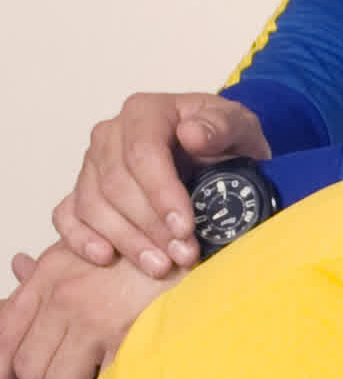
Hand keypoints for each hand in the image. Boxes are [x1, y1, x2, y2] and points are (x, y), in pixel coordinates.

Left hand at [0, 245, 166, 378]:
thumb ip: (51, 268)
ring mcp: (94, 318)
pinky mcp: (125, 338)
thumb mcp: (91, 249)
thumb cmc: (149, 252)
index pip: (5, 333)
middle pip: (27, 365)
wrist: (195, 252)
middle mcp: (64, 296)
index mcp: (51, 276)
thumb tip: (18, 265)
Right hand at [55, 90, 265, 276]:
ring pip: (93, 205)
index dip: (161, 193)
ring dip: (127, 240)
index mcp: (145, 113)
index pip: (143, 153)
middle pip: (116, 184)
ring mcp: (91, 164)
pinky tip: (106, 257)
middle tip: (183, 254)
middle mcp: (110, 135)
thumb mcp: (239, 127)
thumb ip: (221, 126)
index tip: (185, 226)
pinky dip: (82, 238)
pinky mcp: (82, 191)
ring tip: (160, 266)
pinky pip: (67, 215)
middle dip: (151, 226)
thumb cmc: (224, 140)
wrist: (217, 154)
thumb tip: (193, 134)